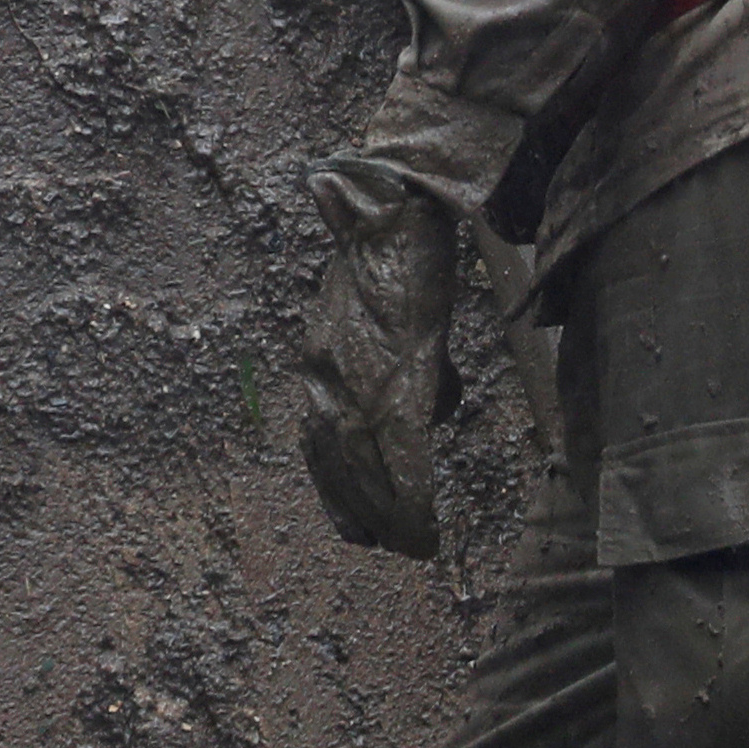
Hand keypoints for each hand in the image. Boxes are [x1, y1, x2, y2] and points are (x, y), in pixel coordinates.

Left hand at [298, 155, 463, 556]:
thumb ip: (392, 355)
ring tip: (410, 543)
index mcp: (319, 357)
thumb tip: (429, 406)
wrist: (402, 203)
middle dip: (358, 507)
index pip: (319, 437)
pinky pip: (404, 454)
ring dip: (387, 512)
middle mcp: (327, 373)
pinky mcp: (401, 375)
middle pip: (337, 461)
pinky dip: (414, 496)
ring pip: (368, 468)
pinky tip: (426, 527)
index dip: (336, 484)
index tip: (350, 523)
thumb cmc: (397, 249)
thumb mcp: (380, 307)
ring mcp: (361, 377)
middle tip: (376, 543)